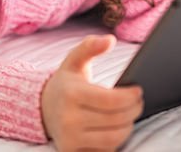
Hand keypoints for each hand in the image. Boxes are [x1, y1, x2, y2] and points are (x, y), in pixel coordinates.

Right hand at [41, 35, 143, 150]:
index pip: (112, 100)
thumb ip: (90, 46)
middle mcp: (69, 119)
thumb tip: (109, 40)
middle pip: (116, 121)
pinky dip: (114, 142)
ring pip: (113, 139)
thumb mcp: (74, 61)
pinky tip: (116, 128)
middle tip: (138, 103)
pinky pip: (104, 151)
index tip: (138, 91)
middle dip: (133, 111)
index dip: (131, 97)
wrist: (41, 109)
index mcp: (72, 94)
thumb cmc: (65, 84)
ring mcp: (70, 139)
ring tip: (129, 115)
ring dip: (127, 127)